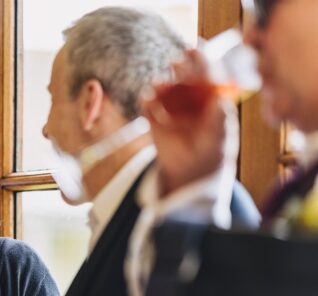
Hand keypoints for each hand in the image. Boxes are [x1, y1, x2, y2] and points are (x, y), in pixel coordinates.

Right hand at [144, 49, 239, 194]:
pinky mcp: (154, 116)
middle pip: (184, 74)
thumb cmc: (211, 152)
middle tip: (176, 64)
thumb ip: (220, 120)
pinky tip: (149, 102)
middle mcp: (191, 95)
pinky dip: (147, 100)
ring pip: (164, 86)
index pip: (208, 72)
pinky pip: (147, 104)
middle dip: (180, 66)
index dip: (202, 60)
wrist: (191, 172)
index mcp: (212, 95)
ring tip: (160, 85)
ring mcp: (172, 104)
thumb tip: (220, 99)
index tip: (194, 51)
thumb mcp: (219, 139)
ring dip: (161, 83)